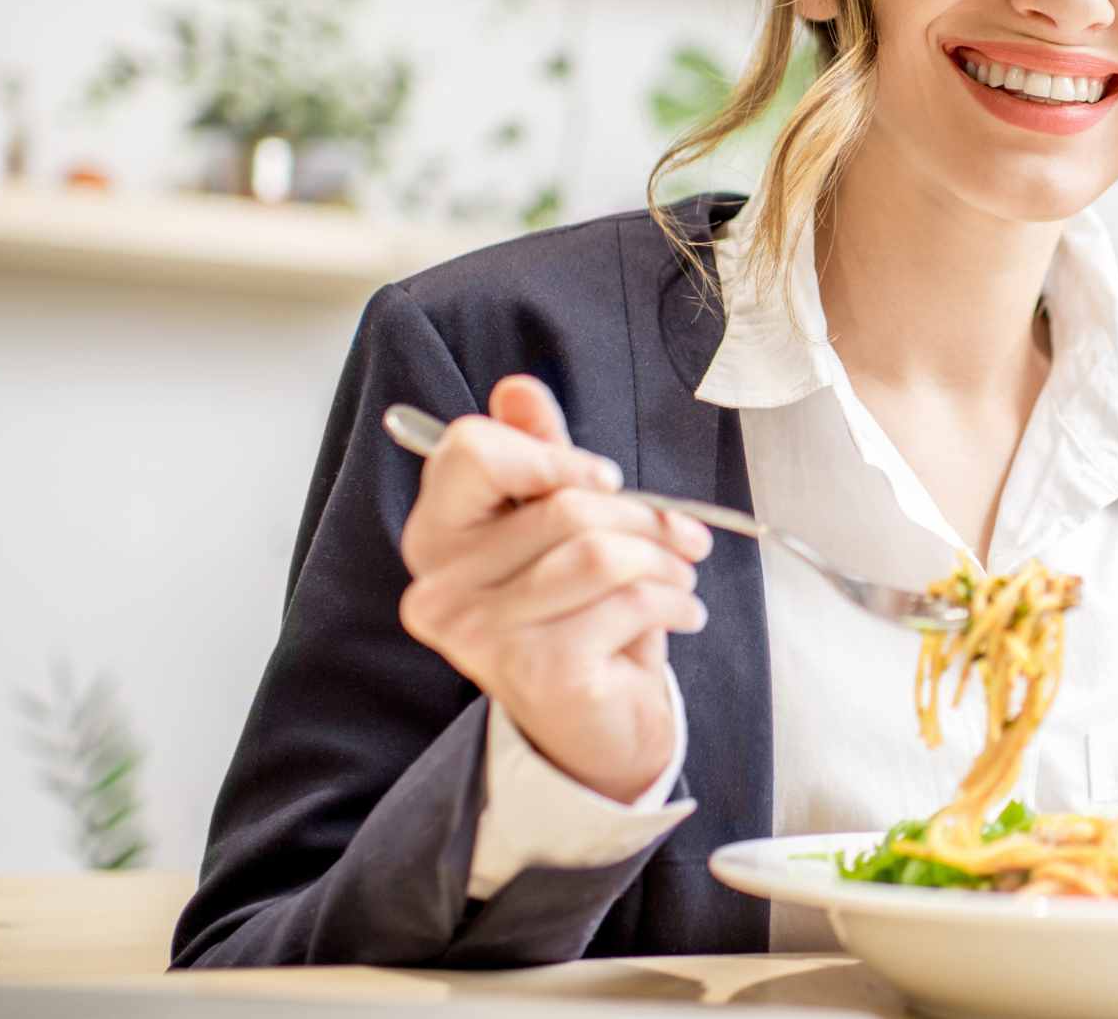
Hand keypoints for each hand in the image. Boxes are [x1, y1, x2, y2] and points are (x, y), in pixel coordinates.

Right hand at [396, 374, 714, 804]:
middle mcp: (440, 587)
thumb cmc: (575, 615)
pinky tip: (682, 614)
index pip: (474, 450)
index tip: (606, 479)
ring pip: (601, 552)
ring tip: (683, 577)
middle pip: (563, 502)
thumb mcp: (557, 525)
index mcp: (434, 536)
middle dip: (643, 516)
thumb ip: (537, 454)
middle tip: (682, 537)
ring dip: (665, 561)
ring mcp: (481, 635)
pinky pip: (627, 603)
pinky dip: (674, 602)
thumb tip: (518, 387)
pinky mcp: (536, 672)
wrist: (593, 730)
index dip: (554, 455)